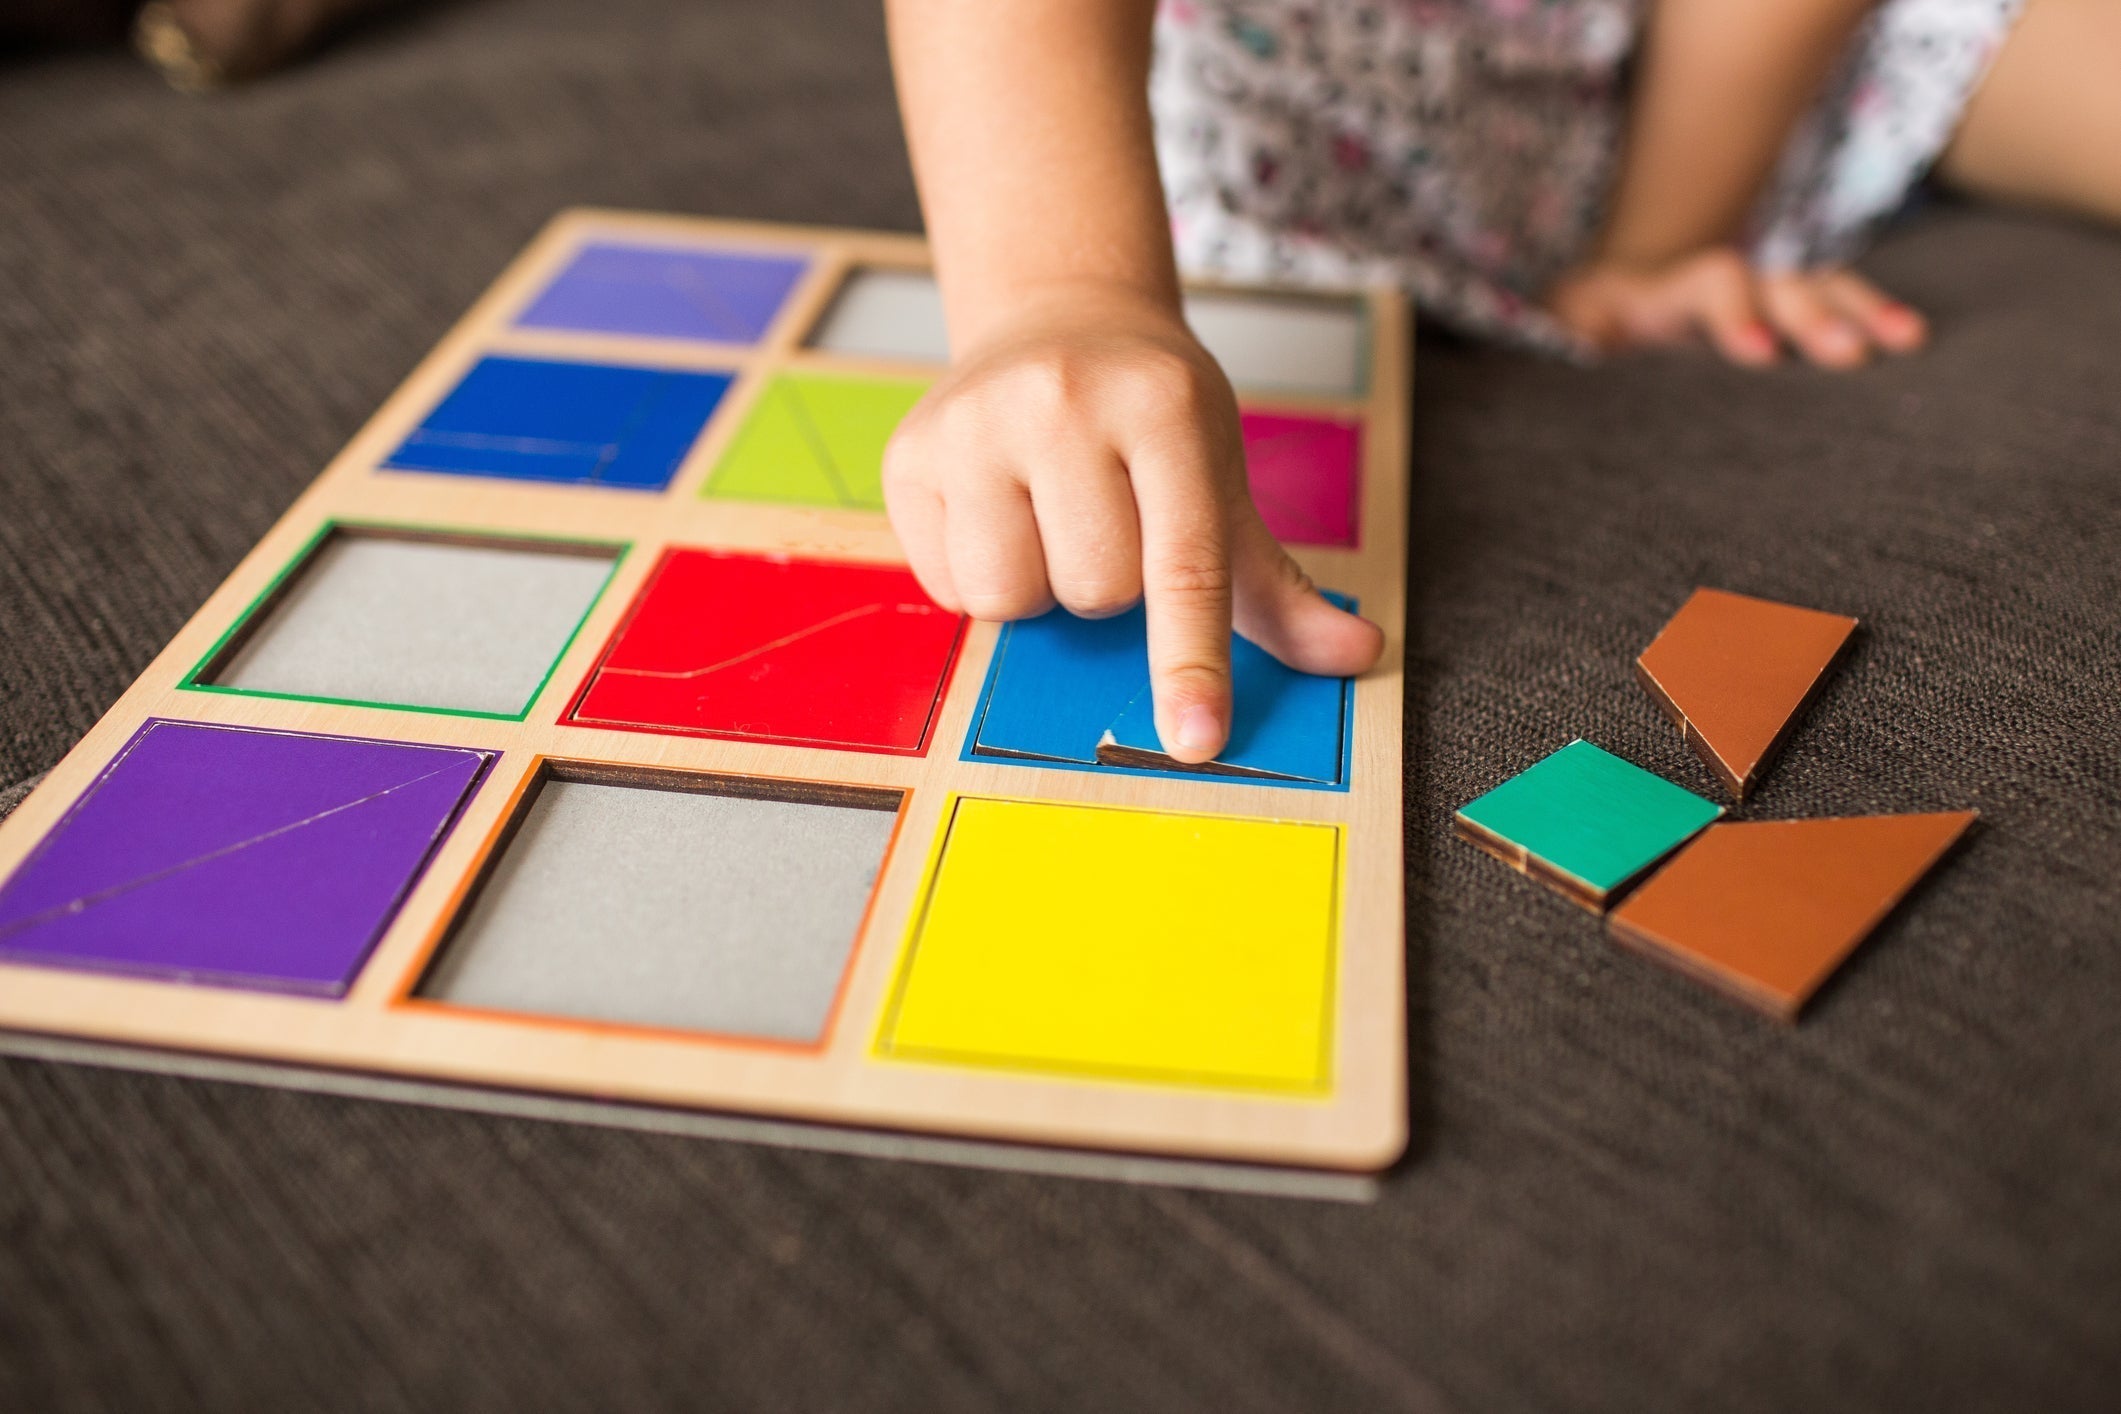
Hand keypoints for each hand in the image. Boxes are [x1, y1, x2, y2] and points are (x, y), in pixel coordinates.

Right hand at [882, 285, 1383, 763]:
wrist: (1061, 321)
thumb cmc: (1152, 418)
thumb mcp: (1223, 479)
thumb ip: (1275, 584)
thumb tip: (1357, 655)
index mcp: (1163, 408)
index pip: (1182, 563)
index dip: (1190, 661)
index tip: (1195, 738)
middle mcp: (1063, 401)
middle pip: (1093, 592)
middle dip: (1107, 588)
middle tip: (1107, 520)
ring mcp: (976, 421)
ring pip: (1010, 598)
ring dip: (1037, 589)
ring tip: (1048, 522)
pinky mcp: (911, 452)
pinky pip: (949, 585)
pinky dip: (977, 576)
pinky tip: (996, 514)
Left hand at [1546, 248, 1927, 368]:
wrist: (1571, 339)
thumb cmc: (1560, 354)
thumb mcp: (1550, 348)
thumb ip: (1563, 344)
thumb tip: (1573, 343)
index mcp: (1646, 296)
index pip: (1707, 282)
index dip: (1736, 311)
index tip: (1761, 354)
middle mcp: (1706, 288)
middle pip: (1773, 281)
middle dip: (1812, 313)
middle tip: (1848, 355)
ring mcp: (1743, 301)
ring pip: (1810, 291)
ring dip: (1858, 311)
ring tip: (1905, 340)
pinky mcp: (1768, 325)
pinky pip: (1825, 312)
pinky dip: (1865, 321)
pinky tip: (1910, 342)